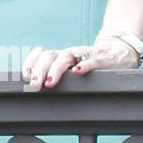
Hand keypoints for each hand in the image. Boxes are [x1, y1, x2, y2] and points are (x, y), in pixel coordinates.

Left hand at [22, 39, 140, 91]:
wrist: (118, 54)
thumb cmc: (90, 65)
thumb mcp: (71, 69)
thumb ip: (57, 76)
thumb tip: (37, 89)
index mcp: (61, 56)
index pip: (41, 54)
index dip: (31, 63)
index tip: (25, 75)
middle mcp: (70, 53)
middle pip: (50, 55)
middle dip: (40, 69)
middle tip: (34, 84)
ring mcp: (85, 54)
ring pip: (67, 56)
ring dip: (56, 69)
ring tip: (49, 82)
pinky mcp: (102, 59)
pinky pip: (93, 60)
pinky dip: (86, 65)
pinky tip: (78, 71)